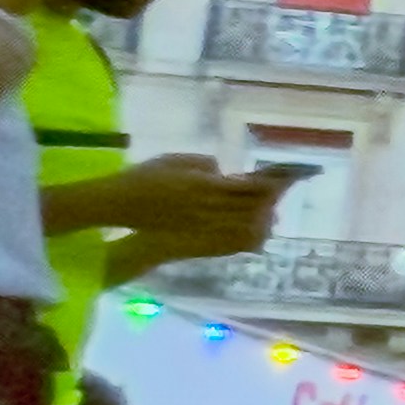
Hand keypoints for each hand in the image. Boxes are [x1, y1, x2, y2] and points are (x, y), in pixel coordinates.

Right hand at [110, 156, 294, 260]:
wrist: (120, 205)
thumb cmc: (145, 178)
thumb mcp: (174, 160)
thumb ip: (202, 164)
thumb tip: (222, 171)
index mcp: (206, 186)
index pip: (249, 187)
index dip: (270, 184)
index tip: (284, 179)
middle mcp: (209, 209)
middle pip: (252, 208)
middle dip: (270, 200)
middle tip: (281, 193)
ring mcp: (204, 228)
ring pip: (246, 228)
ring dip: (262, 219)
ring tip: (271, 212)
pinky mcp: (198, 241)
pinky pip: (232, 244)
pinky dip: (250, 239)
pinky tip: (257, 233)